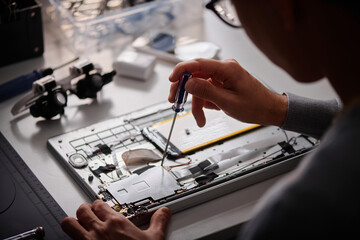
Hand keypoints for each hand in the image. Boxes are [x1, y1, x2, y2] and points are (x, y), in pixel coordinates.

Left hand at [61, 200, 170, 239]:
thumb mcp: (154, 239)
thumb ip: (158, 222)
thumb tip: (164, 212)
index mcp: (116, 223)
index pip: (99, 204)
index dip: (99, 205)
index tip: (103, 209)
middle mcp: (99, 229)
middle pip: (82, 209)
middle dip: (85, 211)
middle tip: (90, 216)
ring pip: (69, 223)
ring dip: (73, 223)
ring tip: (78, 226)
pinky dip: (71, 239)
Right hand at [169, 58, 287, 126]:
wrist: (270, 110)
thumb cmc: (256, 106)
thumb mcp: (228, 102)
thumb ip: (207, 91)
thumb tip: (188, 83)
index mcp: (227, 69)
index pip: (197, 63)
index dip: (181, 70)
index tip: (171, 80)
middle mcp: (224, 69)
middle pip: (195, 75)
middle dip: (185, 90)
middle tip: (175, 102)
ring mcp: (223, 76)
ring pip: (200, 86)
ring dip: (197, 103)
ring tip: (200, 119)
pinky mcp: (223, 83)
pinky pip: (207, 90)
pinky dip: (204, 102)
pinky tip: (209, 111)